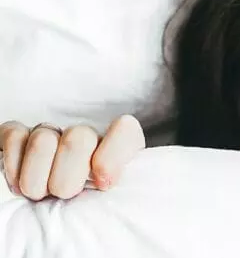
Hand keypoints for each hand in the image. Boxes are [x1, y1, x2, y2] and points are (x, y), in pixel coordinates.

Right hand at [0, 115, 144, 199]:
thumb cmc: (89, 206)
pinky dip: (14, 167)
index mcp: (117, 146)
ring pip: (43, 141)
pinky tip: (20, 184)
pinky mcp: (20, 136)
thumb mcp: (111, 201)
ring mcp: (52, 133)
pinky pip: (14, 137)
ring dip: (38, 179)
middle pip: (78, 139)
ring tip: (41, 194)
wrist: (57, 209)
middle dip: (67, 178)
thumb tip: (105, 183)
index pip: (125, 130)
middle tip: (65, 195)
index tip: (103, 184)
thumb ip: (115, 187)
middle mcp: (85, 135)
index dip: (112, 155)